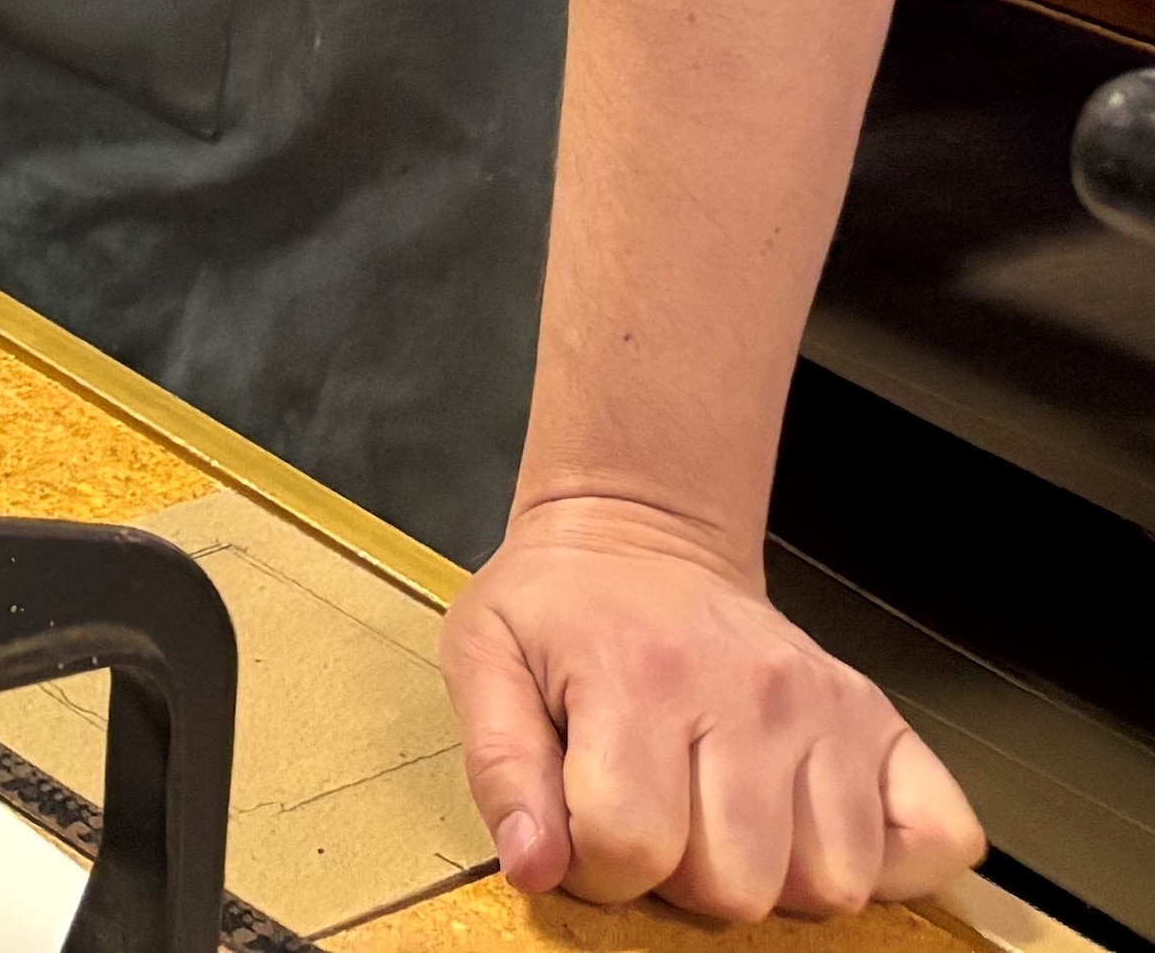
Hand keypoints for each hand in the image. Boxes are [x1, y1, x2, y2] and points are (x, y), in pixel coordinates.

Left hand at [446, 495, 981, 917]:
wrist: (638, 536)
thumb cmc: (562, 607)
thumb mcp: (486, 660)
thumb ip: (502, 768)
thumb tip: (535, 866)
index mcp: (640, 681)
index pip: (631, 847)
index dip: (598, 869)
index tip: (587, 832)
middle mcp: (751, 697)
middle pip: (737, 886)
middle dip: (683, 882)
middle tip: (658, 823)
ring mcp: (829, 712)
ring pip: (833, 886)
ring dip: (774, 880)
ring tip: (723, 821)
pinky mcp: (884, 724)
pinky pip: (935, 843)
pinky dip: (887, 865)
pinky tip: (811, 828)